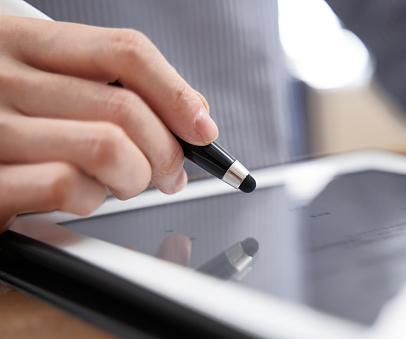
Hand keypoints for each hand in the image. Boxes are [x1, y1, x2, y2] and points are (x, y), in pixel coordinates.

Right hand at [0, 16, 217, 231]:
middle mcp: (4, 77)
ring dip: (136, 177)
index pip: (124, 51)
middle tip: (170, 171)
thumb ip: (107, 86)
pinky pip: (66, 186)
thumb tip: (190, 114)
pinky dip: (92, 200)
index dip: (177, 92)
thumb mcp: (40, 76)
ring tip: (127, 183)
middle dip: (167, 152)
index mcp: (24, 41)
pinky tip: (81, 198)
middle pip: (125, 109)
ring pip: (107, 148)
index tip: (202, 127)